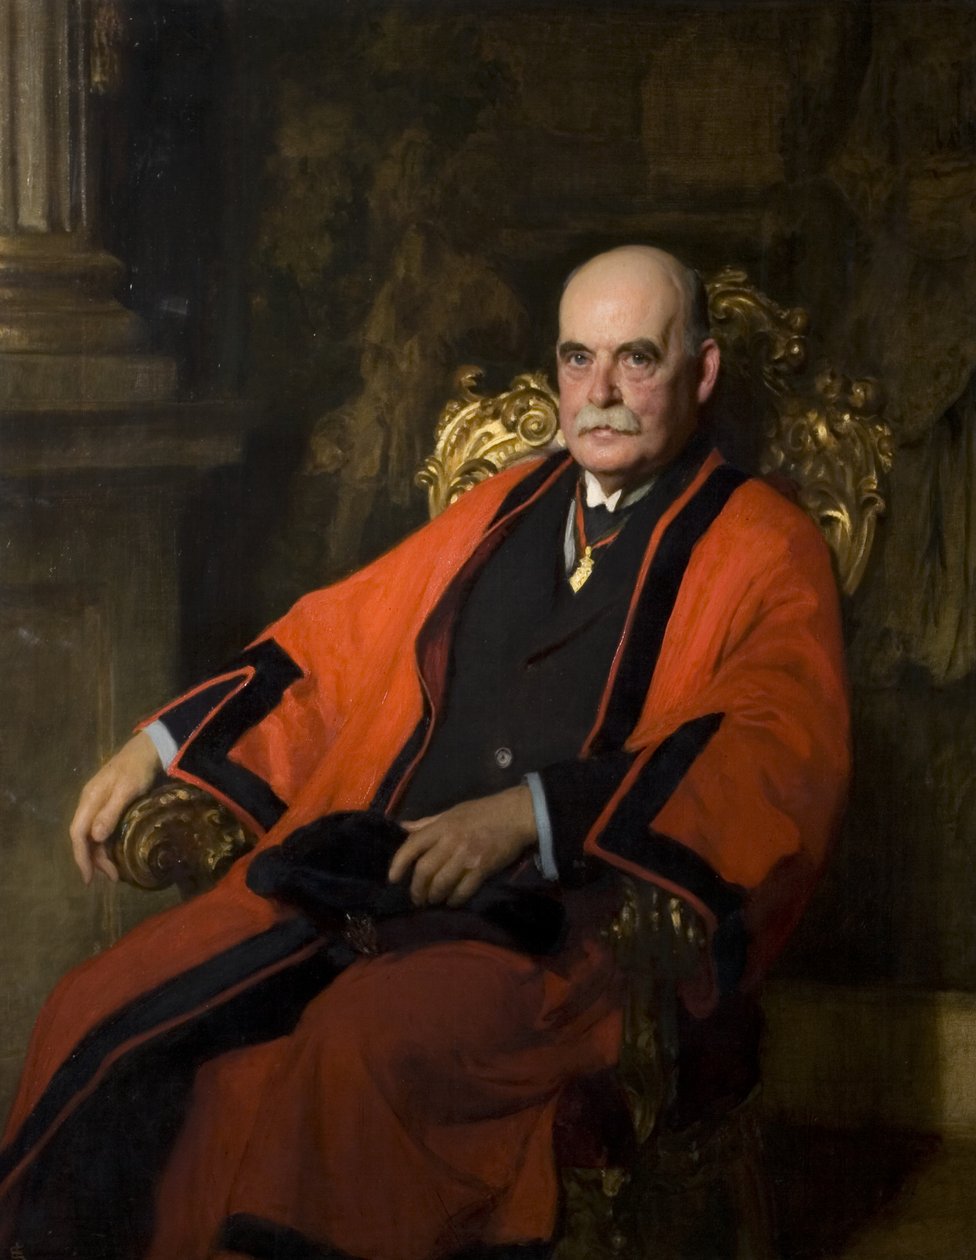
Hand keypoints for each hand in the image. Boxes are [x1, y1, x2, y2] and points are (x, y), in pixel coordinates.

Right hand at [69, 732, 161, 884]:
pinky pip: (103, 829)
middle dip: (94, 860)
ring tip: (116, 872)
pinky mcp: (110, 804)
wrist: (149, 748)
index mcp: (90, 800)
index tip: (88, 878)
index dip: (81, 857)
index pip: (78, 834)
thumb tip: (95, 838)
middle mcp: (90, 804)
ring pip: (94, 835)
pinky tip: (117, 853)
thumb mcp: (127, 789)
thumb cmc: (138, 768)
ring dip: (102, 854)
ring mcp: (99, 804)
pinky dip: (108, 844)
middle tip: (112, 878)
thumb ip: (111, 812)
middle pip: (85, 838)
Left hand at [388, 785, 537, 907]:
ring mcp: (467, 856)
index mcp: (442, 826)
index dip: (399, 863)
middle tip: (417, 898)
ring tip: (433, 900)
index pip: (412, 845)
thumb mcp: (452, 812)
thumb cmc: (483, 812)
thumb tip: (403, 827)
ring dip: (434, 897)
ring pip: (441, 883)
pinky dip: (454, 900)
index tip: (392, 879)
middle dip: (417, 889)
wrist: (516, 815)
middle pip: (424, 870)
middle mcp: (451, 841)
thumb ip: (427, 823)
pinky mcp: (482, 869)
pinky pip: (463, 890)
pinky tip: (452, 901)